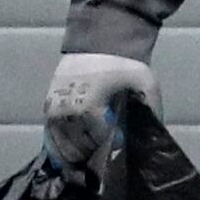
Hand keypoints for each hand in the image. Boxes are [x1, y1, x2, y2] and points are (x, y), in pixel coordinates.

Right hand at [42, 49, 155, 173]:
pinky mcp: (48, 109)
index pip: (99, 146)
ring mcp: (54, 112)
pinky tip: (73, 155)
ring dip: (78, 157)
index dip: (111, 153)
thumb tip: (150, 139)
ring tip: (91, 159)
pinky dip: (61, 150)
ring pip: (64, 150)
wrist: (98, 39)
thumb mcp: (146, 85)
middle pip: (80, 152)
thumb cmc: (123, 63)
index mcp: (89, 109)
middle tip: (106, 160)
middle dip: (94, 157)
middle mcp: (67, 113)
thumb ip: (151, 113)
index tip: (118, 154)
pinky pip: (51, 140)